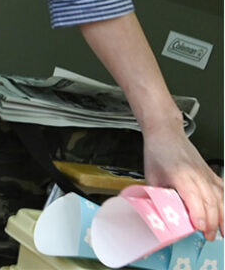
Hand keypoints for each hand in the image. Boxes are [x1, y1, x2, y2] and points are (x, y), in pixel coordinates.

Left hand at [143, 119, 222, 238]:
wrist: (166, 133)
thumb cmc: (158, 153)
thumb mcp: (151, 176)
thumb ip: (158, 196)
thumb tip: (161, 213)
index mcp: (180, 174)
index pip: (193, 196)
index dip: (197, 213)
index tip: (198, 227)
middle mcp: (197, 174)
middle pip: (210, 201)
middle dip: (211, 222)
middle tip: (208, 236)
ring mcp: (207, 174)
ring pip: (221, 198)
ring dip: (224, 217)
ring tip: (223, 232)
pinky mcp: (212, 174)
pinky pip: (224, 191)